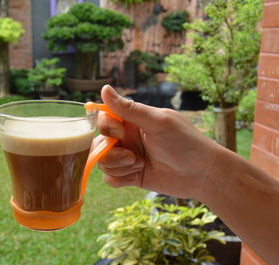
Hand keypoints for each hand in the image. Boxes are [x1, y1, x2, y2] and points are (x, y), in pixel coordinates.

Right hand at [95, 85, 220, 199]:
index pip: (105, 120)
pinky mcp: (131, 176)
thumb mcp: (158, 122)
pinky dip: (120, 179)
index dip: (107, 128)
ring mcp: (129, 158)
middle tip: (133, 157)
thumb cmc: (186, 143)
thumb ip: (129, 109)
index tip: (121, 133)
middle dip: (111, 154)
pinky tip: (137, 176)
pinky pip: (110, 178)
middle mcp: (128, 138)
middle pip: (99, 144)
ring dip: (118, 167)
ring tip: (139, 166)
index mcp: (133, 121)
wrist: (202, 175)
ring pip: (103, 162)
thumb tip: (104, 88)